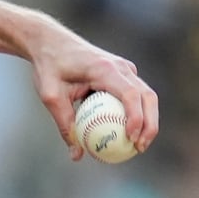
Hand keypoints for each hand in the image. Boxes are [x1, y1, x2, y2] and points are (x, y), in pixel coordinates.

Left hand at [29, 25, 157, 160]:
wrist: (50, 42)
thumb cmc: (49, 67)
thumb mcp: (50, 96)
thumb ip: (64, 124)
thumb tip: (76, 155)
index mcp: (105, 68)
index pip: (130, 94)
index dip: (136, 117)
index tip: (131, 138)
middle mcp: (121, 67)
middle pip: (147, 96)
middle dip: (150, 124)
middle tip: (139, 148)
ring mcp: (125, 69)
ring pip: (146, 96)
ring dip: (148, 120)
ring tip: (138, 145)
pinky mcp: (123, 74)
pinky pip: (136, 95)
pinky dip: (137, 113)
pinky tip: (128, 134)